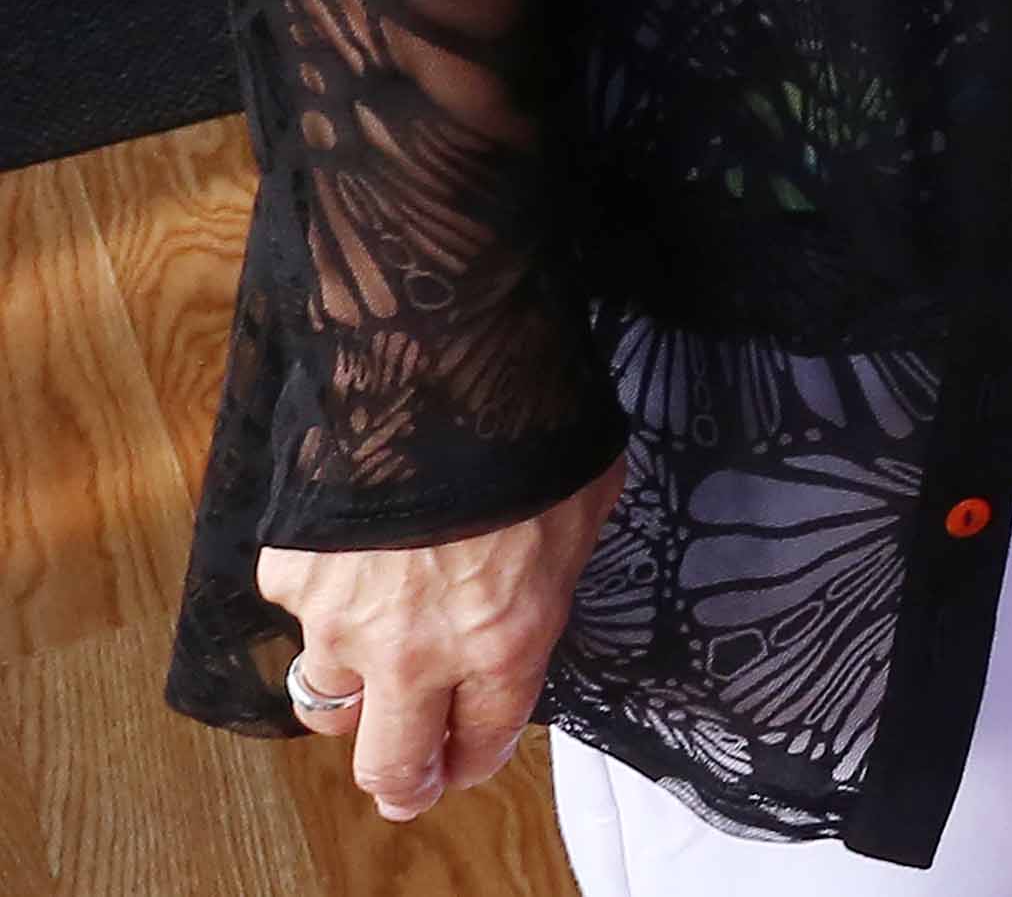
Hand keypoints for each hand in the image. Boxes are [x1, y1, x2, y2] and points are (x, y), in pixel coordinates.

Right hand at [259, 463, 619, 821]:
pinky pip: (301, 613)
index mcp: (503, 643)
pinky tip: (352, 555)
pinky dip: (323, 599)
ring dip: (356, 685)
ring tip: (377, 652)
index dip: (477, 757)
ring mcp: (339, 622)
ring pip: (329, 697)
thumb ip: (551, 573)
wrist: (439, 367)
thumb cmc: (534, 430)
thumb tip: (534, 585)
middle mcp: (415, 653)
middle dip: (401, 781)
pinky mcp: (288, 579)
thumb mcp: (586, 508)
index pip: (483, 740)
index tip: (470, 760)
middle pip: (387, 764)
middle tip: (407, 782)